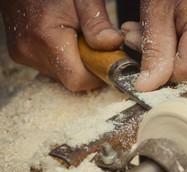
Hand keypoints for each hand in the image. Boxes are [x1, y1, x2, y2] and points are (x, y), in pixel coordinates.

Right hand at [0, 0, 121, 90]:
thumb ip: (97, 23)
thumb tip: (112, 44)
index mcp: (47, 37)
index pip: (77, 79)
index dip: (96, 75)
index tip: (107, 62)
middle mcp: (31, 51)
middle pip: (70, 78)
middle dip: (88, 66)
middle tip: (93, 44)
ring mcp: (23, 54)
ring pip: (61, 75)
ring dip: (75, 63)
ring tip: (76, 37)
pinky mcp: (20, 54)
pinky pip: (50, 67)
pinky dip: (63, 59)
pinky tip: (64, 39)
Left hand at [121, 0, 186, 91]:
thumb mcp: (156, 10)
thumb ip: (153, 51)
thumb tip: (147, 86)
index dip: (164, 66)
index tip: (146, 50)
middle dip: (165, 57)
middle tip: (140, 35)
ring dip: (172, 52)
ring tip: (161, 27)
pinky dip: (186, 47)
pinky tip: (176, 29)